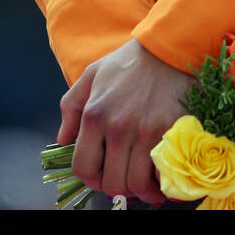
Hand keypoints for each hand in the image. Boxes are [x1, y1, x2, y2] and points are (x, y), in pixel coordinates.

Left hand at [58, 38, 196, 204]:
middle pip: (111, 183)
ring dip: (138, 188)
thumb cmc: (130, 61)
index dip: (90, 178)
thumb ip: (71, 107)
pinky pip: (162, 175)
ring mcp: (145, 133)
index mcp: (95, 115)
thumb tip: (62, 140)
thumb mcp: (92, 74)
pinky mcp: (171, 133)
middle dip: (115, 185)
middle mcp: (118, 128)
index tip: (100, 174)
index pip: (83, 168)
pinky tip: (159, 176)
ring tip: (142, 179)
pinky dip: (159, 182)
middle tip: (123, 175)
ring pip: (136, 184)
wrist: (170, 47)